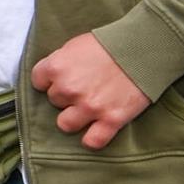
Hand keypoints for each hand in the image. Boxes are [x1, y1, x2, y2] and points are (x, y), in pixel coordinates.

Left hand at [33, 33, 149, 149]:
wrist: (145, 47)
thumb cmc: (109, 43)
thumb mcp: (75, 46)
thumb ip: (59, 63)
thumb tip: (51, 77)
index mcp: (56, 67)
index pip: (38, 82)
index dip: (50, 81)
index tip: (62, 78)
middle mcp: (69, 89)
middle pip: (54, 101)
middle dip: (66, 96)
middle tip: (84, 87)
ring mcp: (90, 106)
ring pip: (65, 124)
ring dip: (74, 118)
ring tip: (87, 110)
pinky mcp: (111, 119)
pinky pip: (92, 141)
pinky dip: (93, 139)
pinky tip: (96, 131)